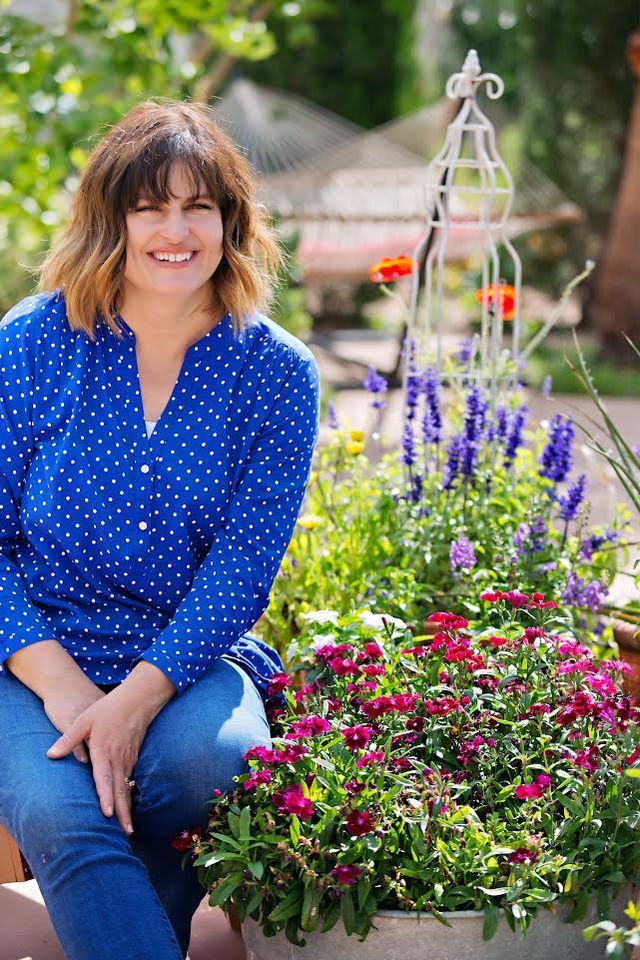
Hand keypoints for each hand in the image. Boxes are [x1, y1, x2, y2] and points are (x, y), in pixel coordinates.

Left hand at [46, 687, 154, 835]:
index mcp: (104, 750)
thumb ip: (68, 740)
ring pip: (127, 788)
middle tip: (125, 833)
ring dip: (128, 808)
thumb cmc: (108, 709)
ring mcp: (128, 759)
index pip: (104, 778)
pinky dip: (129, 796)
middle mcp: (118, 758)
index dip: (106, 797)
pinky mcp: (133, 758)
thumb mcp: (84, 720)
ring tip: (128, 828)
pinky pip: (131, 781)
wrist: (138, 699)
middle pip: (121, 790)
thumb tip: (51, 755)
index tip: (107, 814)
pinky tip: (127, 807)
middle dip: (123, 812)